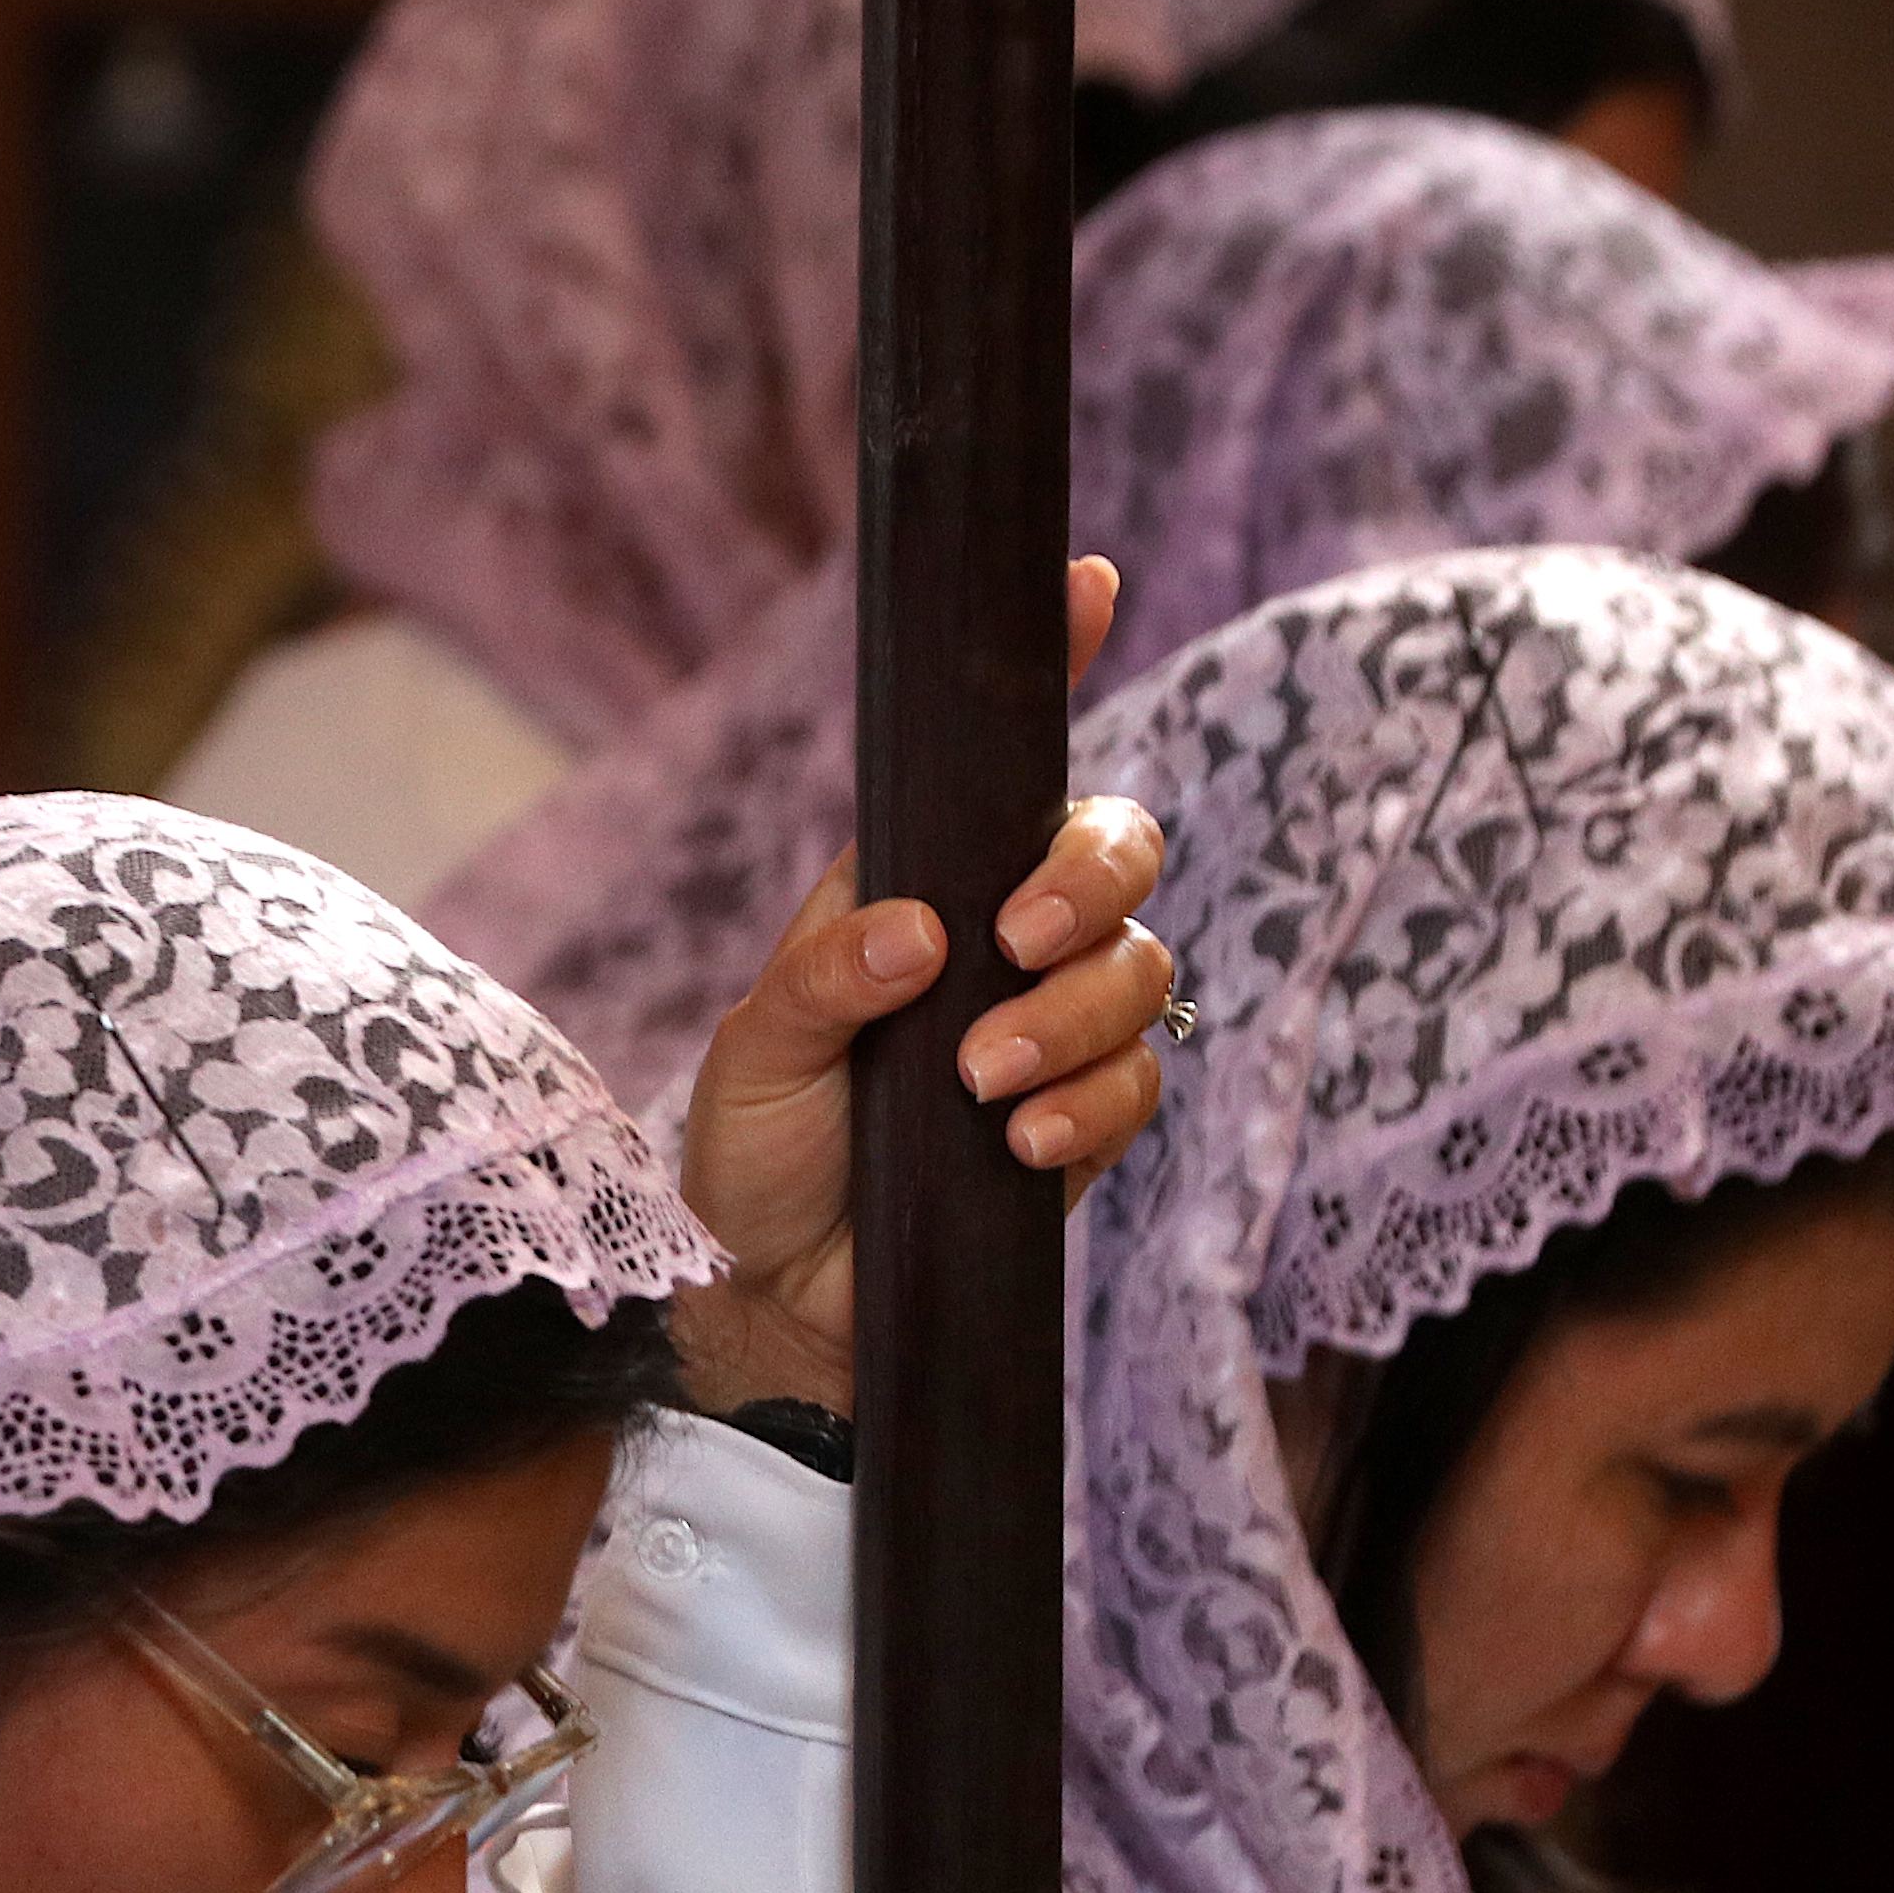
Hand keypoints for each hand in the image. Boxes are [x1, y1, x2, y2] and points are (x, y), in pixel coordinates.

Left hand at [674, 557, 1173, 1418]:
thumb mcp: (754, 1054)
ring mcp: (1049, 1027)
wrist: (774, 1306)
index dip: (1058, 665)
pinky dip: (1090, 1104)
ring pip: (1143, 969)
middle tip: (1016, 943)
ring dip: (1073, 1017)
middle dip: (1089, 883)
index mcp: (919, 884)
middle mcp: (999, 941)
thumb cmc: (750, 1159)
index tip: (1089, 586)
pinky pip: (1140, 1081)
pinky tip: (1021, 1145)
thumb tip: (922, 928)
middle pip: (1116, 852)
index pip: (1000, 762)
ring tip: (981, 1085)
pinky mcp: (1080, 1121)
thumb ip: (825, 979)